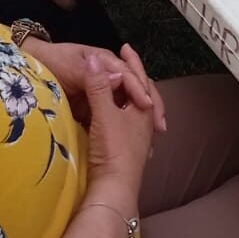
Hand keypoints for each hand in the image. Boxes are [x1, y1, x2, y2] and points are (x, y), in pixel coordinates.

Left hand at [26, 42, 165, 130]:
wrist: (32, 64)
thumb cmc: (52, 63)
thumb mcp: (72, 67)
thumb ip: (93, 76)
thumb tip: (120, 79)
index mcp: (106, 62)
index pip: (129, 77)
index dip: (139, 91)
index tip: (147, 107)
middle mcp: (109, 75)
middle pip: (136, 90)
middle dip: (151, 107)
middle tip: (160, 127)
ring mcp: (102, 91)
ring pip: (128, 104)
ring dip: (141, 119)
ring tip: (151, 139)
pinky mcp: (93, 106)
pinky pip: (113, 116)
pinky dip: (124, 127)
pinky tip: (131, 142)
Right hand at [83, 53, 156, 200]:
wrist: (114, 190)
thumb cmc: (113, 151)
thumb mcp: (104, 114)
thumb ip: (99, 87)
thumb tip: (93, 59)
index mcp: (143, 110)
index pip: (140, 78)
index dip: (132, 61)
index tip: (124, 47)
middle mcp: (145, 123)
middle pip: (141, 93)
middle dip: (133, 77)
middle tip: (124, 62)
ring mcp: (139, 139)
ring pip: (135, 109)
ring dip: (127, 95)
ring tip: (118, 87)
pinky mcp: (128, 152)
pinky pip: (128, 123)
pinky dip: (121, 112)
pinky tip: (115, 118)